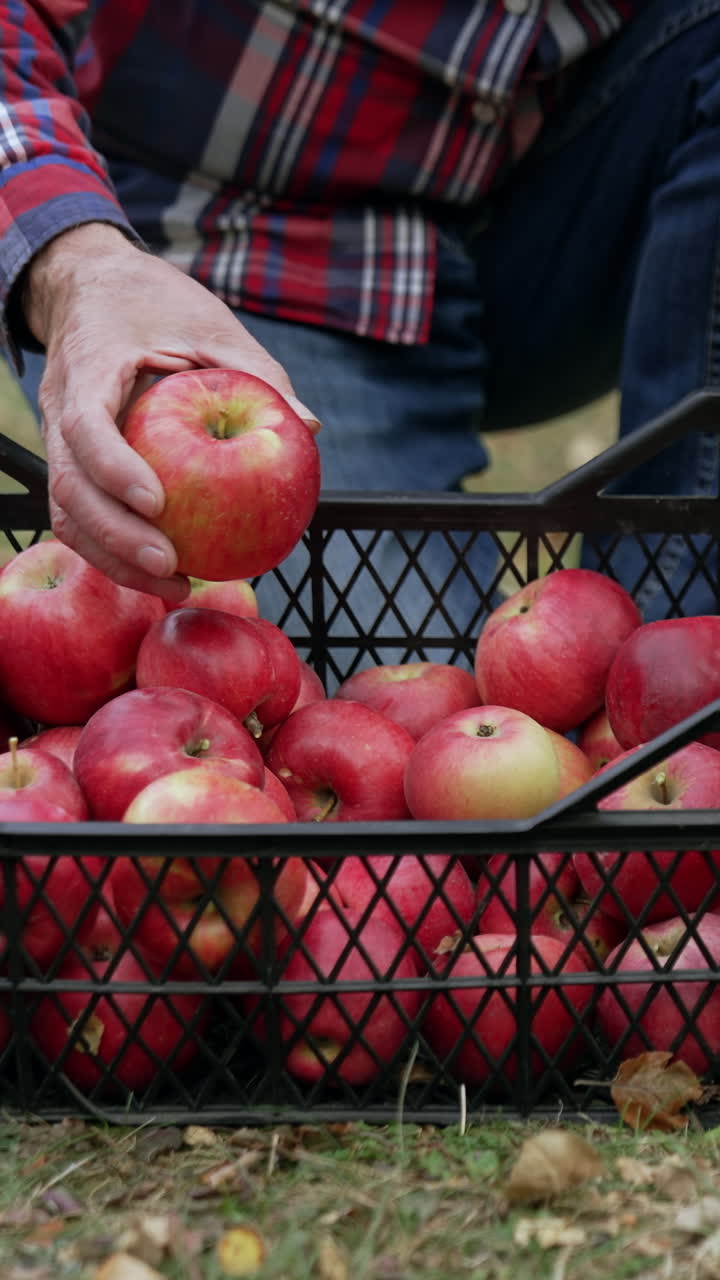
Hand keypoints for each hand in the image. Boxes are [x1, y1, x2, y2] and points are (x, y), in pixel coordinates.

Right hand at [24, 224, 319, 602]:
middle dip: (116, 536)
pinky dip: (119, 552)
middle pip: (70, 487)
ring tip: (175, 586)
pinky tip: (169, 575)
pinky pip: (85, 517)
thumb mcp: (214, 325)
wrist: (97, 288)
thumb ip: (258, 371)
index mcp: (91, 366)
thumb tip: (309, 426)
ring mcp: (62, 441)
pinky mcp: (76, 464)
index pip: (85, 426)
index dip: (115, 469)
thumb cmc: (159, 303)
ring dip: (115, 558)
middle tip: (170, 565)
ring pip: (69, 513)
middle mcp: (63, 408)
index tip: (158, 503)